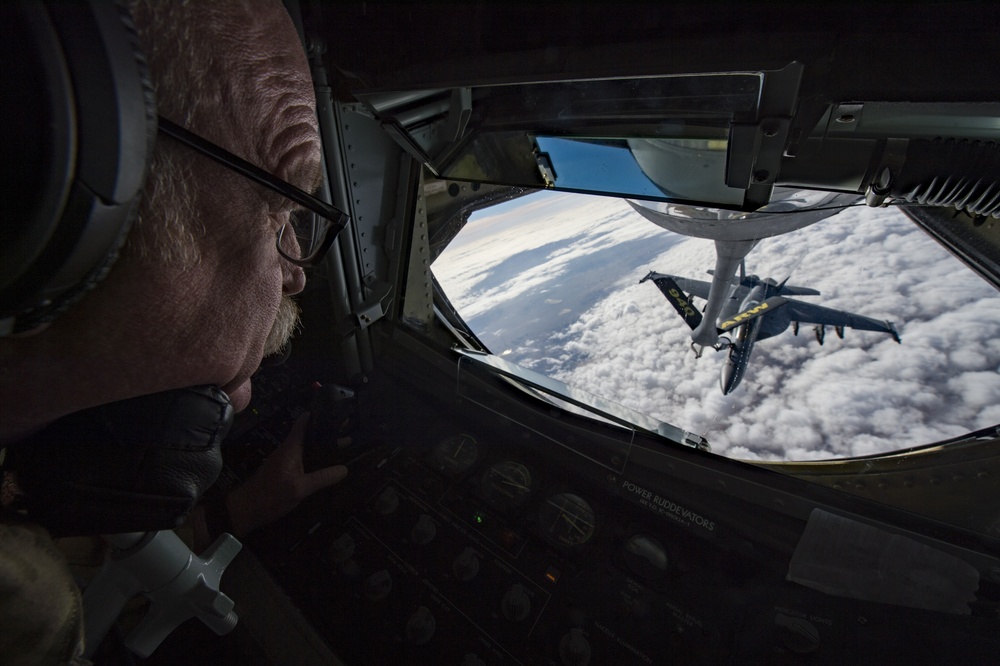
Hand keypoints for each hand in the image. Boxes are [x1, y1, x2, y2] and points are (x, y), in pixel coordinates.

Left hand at [224, 413, 347, 537]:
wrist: (245, 510)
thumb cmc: (270, 496)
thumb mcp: (299, 488)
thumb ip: (322, 478)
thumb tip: (345, 469)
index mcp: (291, 448)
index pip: (304, 422)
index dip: (319, 415)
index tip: (337, 413)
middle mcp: (289, 450)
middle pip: (309, 434)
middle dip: (327, 432)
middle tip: (348, 431)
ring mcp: (286, 460)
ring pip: (308, 447)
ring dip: (323, 445)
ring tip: (344, 446)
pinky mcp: (285, 471)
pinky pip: (304, 458)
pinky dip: (317, 457)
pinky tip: (328, 464)